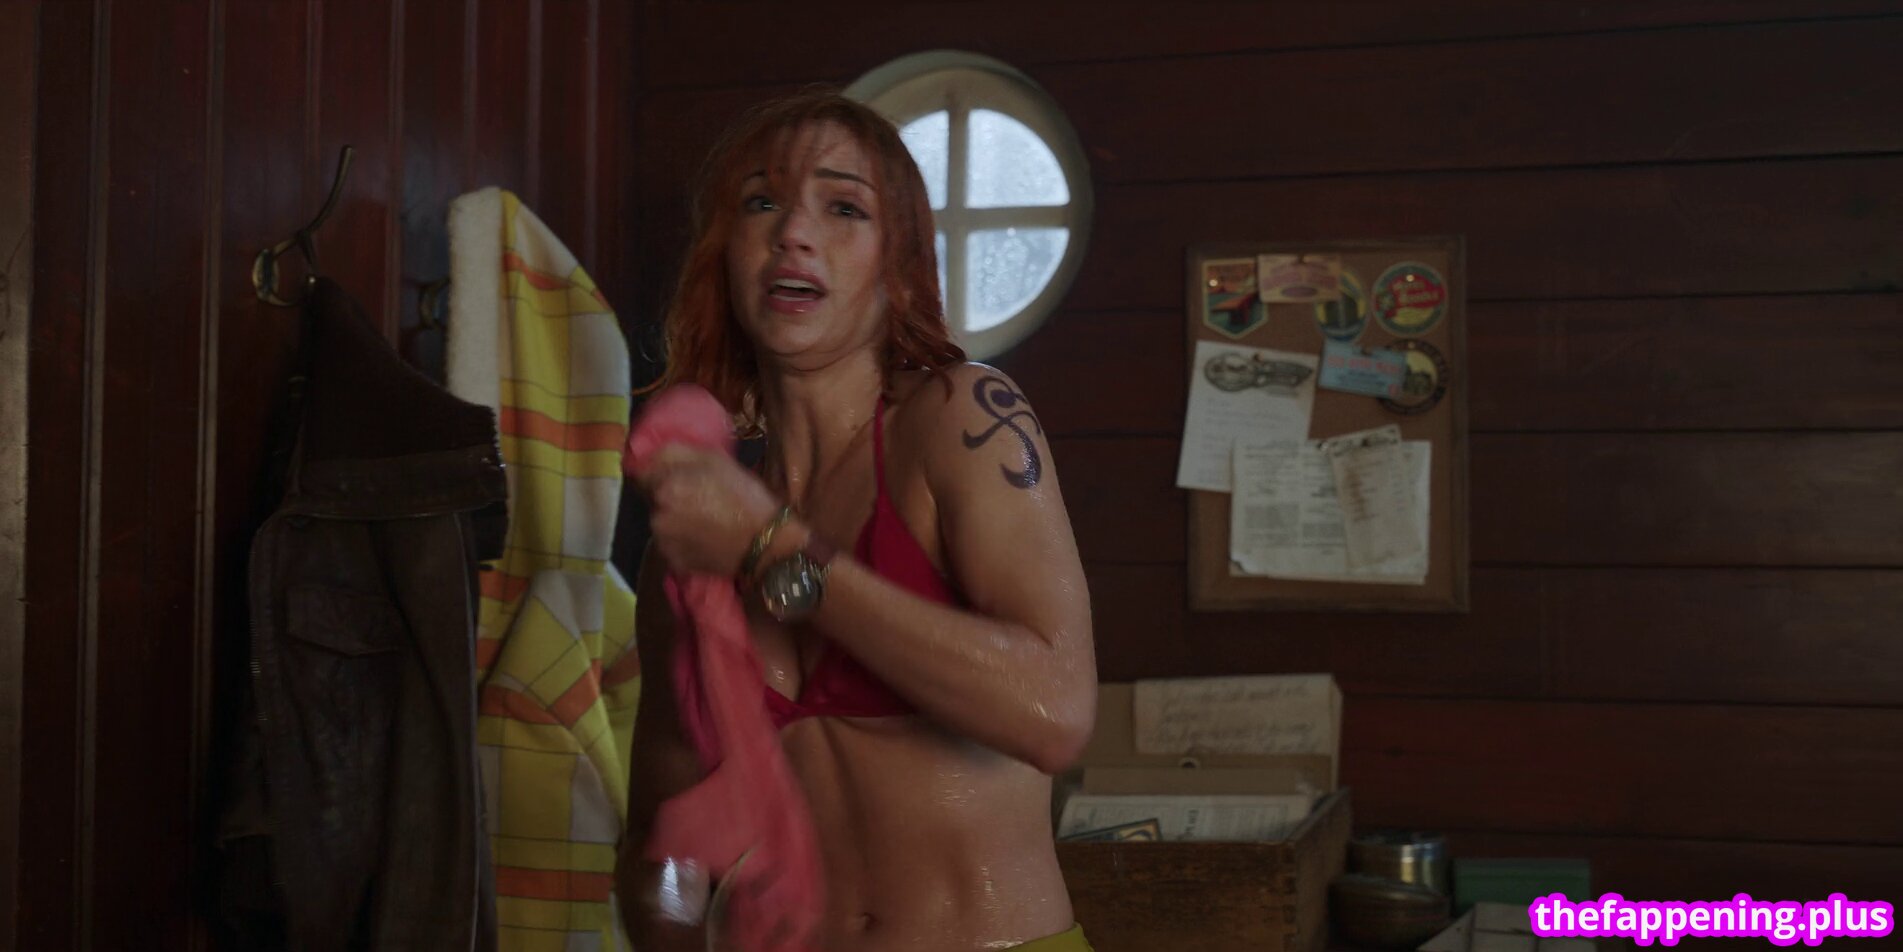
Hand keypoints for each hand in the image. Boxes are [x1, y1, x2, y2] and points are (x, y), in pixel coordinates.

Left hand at [637, 444, 782, 576]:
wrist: (764, 542)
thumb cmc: (743, 495)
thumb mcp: (714, 459)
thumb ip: (676, 453)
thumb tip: (652, 455)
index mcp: (665, 487)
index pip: (642, 475)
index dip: (660, 473)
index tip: (678, 477)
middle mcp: (657, 515)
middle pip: (653, 500)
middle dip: (668, 496)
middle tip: (697, 499)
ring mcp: (663, 542)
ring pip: (662, 523)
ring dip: (674, 519)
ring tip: (703, 521)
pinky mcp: (674, 562)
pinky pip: (671, 545)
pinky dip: (682, 541)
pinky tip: (704, 539)